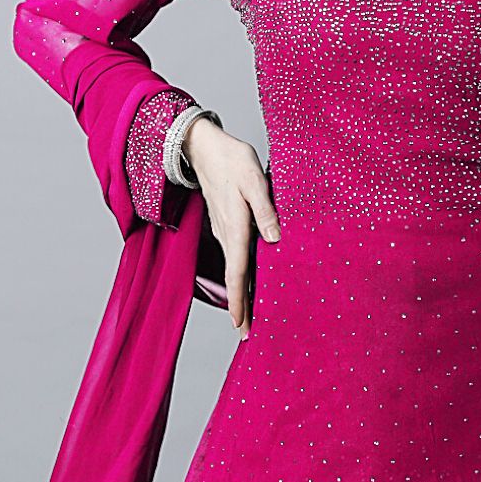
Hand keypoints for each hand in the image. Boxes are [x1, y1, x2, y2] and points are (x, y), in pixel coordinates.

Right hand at [183, 116, 281, 338]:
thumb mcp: (254, 179)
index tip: (241, 326)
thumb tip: (275, 238)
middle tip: (247, 334)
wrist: (205, 147)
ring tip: (249, 314)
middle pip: (235, 278)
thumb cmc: (232, 159)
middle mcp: (227, 234)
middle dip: (240, 307)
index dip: (240, 301)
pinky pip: (233, 255)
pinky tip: (248, 279)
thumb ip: (266, 209)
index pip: (238, 273)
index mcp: (236, 227)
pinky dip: (240, 273)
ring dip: (241, 292)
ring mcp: (223, 230)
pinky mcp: (224, 223)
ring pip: (234, 268)